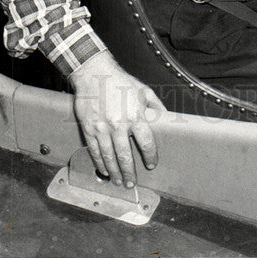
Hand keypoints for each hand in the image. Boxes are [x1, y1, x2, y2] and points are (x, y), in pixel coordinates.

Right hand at [70, 50, 163, 187]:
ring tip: (119, 182)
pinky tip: (105, 171)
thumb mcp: (144, 91)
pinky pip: (95, 151)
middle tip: (132, 184)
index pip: (146, 142)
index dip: (150, 156)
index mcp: (135, 115)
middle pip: (125, 156)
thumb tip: (166, 120)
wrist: (94, 73)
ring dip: (115, 172)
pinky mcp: (89, 128)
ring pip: (109, 157)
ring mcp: (102, 128)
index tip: (151, 164)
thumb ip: (156, 107)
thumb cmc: (120, 81)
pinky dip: (100, 163)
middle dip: (130, 173)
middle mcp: (119, 124)